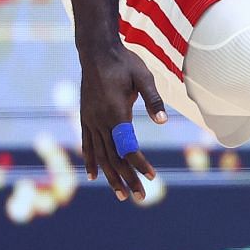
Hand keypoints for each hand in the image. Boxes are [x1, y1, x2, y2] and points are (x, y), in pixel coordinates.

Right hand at [77, 44, 166, 201]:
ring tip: (121, 195)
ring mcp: (90, 120)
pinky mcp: (85, 117)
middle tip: (140, 197)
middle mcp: (100, 121)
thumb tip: (163, 121)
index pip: (128, 147)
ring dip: (110, 176)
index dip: (140, 164)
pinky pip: (87, 144)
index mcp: (115, 113)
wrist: (97, 52)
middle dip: (127, 179)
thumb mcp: (144, 77)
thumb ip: (153, 100)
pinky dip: (90, 161)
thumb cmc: (124, 63)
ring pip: (100, 155)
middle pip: (114, 157)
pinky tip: (92, 175)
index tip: (152, 177)